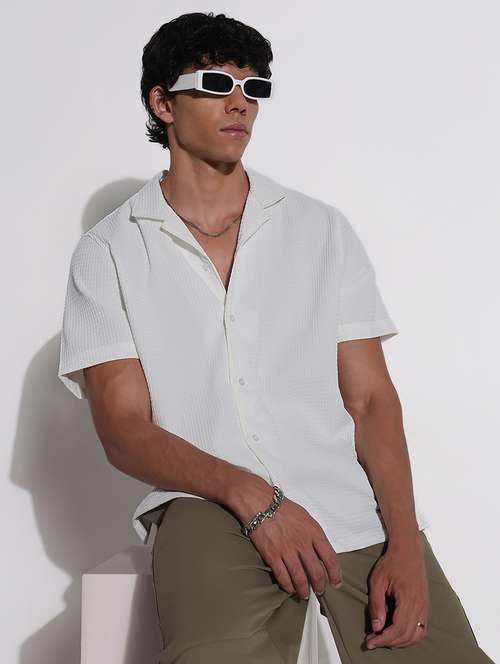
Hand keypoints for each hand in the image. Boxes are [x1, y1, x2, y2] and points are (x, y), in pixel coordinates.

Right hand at [227, 479, 343, 599]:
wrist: (260, 503)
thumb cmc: (284, 508)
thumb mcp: (306, 517)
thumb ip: (315, 535)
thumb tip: (321, 552)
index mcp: (314, 532)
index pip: (331, 559)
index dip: (336, 575)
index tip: (336, 583)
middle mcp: (303, 543)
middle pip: (317, 572)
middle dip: (320, 586)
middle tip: (319, 591)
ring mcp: (287, 550)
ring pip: (300, 579)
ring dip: (304, 590)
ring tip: (304, 594)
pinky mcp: (272, 555)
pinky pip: (283, 577)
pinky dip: (288, 586)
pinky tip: (290, 589)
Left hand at [365, 535, 428, 649]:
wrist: (408, 551)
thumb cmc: (392, 563)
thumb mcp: (378, 580)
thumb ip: (376, 604)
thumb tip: (376, 627)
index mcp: (408, 598)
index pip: (398, 629)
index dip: (383, 639)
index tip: (370, 642)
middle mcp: (420, 605)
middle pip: (407, 635)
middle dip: (389, 643)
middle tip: (373, 642)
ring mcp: (425, 607)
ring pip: (416, 636)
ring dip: (400, 642)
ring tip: (384, 639)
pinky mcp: (425, 607)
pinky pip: (421, 629)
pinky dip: (410, 637)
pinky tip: (397, 634)